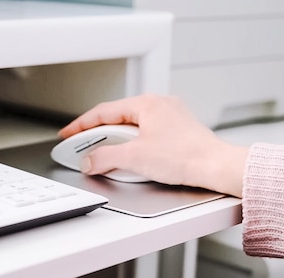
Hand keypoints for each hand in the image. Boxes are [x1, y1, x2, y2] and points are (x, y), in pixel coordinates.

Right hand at [58, 94, 247, 196]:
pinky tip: (131, 159)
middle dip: (98, 135)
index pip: (103, 112)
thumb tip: (90, 161)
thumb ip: (105, 158)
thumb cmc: (185, 157)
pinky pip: (147, 134)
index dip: (81, 125)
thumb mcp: (134, 158)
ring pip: (133, 127)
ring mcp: (171, 117)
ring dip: (116, 141)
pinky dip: (133, 145)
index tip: (68, 134)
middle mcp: (159, 105)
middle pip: (117, 118)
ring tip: (106, 157)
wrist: (216, 167)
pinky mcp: (178, 131)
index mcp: (147, 104)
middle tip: (83, 148)